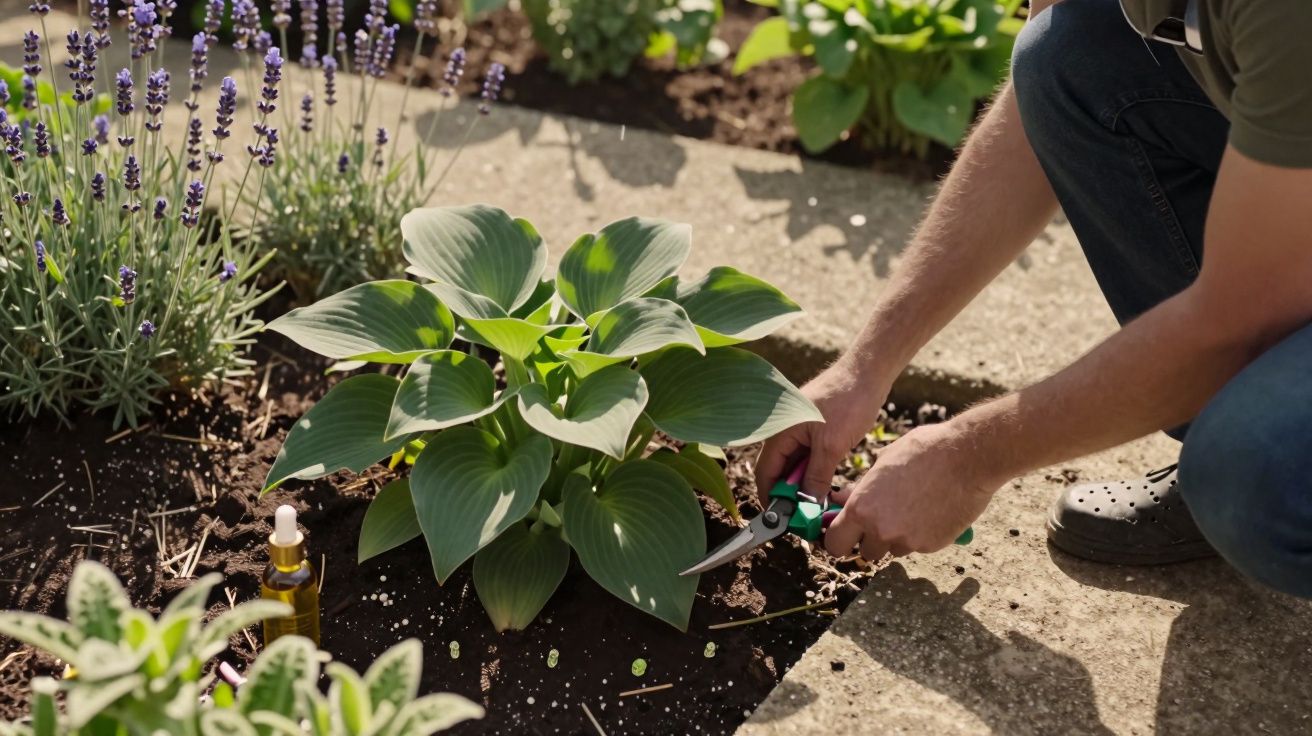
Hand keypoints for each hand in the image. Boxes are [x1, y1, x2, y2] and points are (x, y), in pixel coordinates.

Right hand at [754, 356, 889, 505]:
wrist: (869, 372)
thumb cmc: (848, 401)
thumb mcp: (832, 445)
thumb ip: (816, 477)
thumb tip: (807, 504)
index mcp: (779, 431)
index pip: (765, 472)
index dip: (771, 497)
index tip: (781, 519)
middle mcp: (784, 430)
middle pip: (780, 470)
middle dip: (790, 494)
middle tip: (804, 517)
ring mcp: (800, 428)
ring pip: (796, 464)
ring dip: (804, 484)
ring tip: (816, 506)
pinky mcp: (815, 428)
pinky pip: (809, 456)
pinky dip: (815, 472)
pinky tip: (825, 487)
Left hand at [823, 421, 1000, 559]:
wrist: (968, 457)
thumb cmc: (924, 450)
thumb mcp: (883, 462)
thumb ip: (860, 488)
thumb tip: (839, 498)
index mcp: (861, 507)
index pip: (835, 543)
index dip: (838, 540)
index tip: (845, 536)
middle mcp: (880, 529)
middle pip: (865, 553)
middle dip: (871, 540)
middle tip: (883, 521)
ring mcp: (907, 540)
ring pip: (893, 550)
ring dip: (898, 537)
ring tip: (914, 509)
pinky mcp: (931, 546)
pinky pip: (918, 546)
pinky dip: (922, 535)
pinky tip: (932, 511)